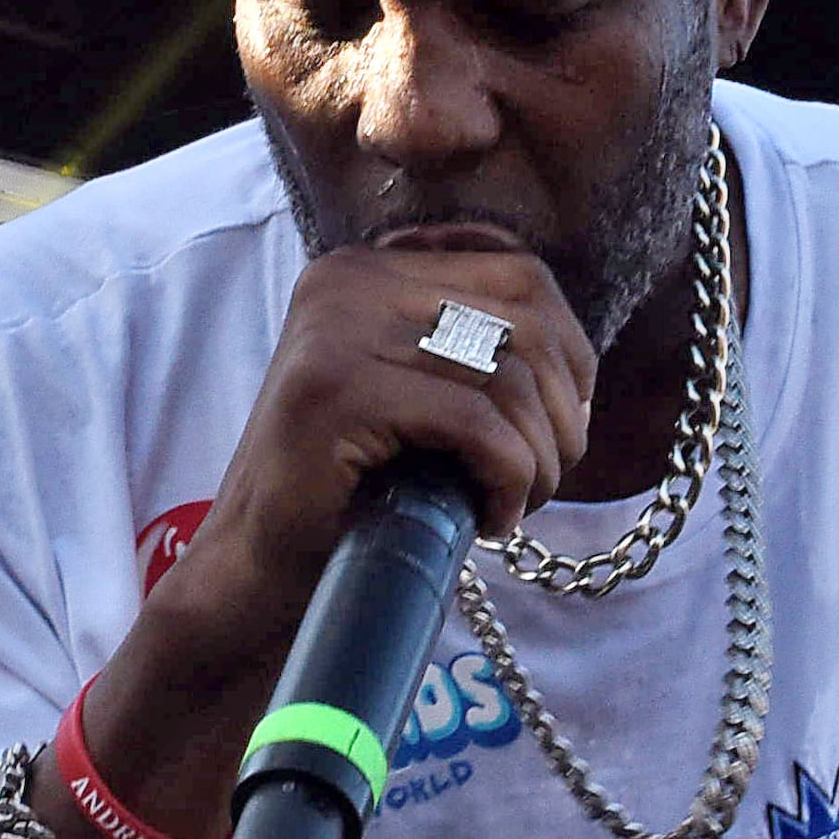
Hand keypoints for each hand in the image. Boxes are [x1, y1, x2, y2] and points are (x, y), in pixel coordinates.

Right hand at [86, 242, 594, 831]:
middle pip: (525, 320)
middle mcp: (347, 281)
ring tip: (518, 502)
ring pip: (507, 375)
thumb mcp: (417, 398)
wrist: (259, 569)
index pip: (519, 273)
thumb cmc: (354, 492)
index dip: (570, 350)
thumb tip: (579, 362)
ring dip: (539, 455)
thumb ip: (474, 352)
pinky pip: (475, 423)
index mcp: (368, 269)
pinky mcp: (335, 393)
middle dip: (561, 410)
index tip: (566, 422)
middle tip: (548, 476)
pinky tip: (493, 519)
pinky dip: (508, 478)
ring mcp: (334, 331)